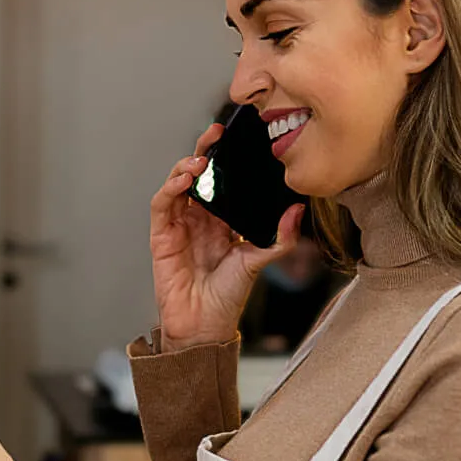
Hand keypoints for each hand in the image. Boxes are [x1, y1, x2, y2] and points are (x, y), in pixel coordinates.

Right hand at [152, 123, 303, 350]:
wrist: (205, 326)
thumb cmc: (228, 297)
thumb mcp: (259, 261)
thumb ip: (279, 238)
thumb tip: (298, 210)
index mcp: (221, 220)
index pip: (222, 180)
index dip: (226, 157)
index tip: (236, 138)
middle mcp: (199, 218)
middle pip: (197, 174)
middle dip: (204, 150)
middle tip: (216, 133)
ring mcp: (179, 225)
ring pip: (177, 183)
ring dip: (186, 166)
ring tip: (201, 159)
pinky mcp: (162, 236)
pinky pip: (162, 205)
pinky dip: (170, 188)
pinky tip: (185, 179)